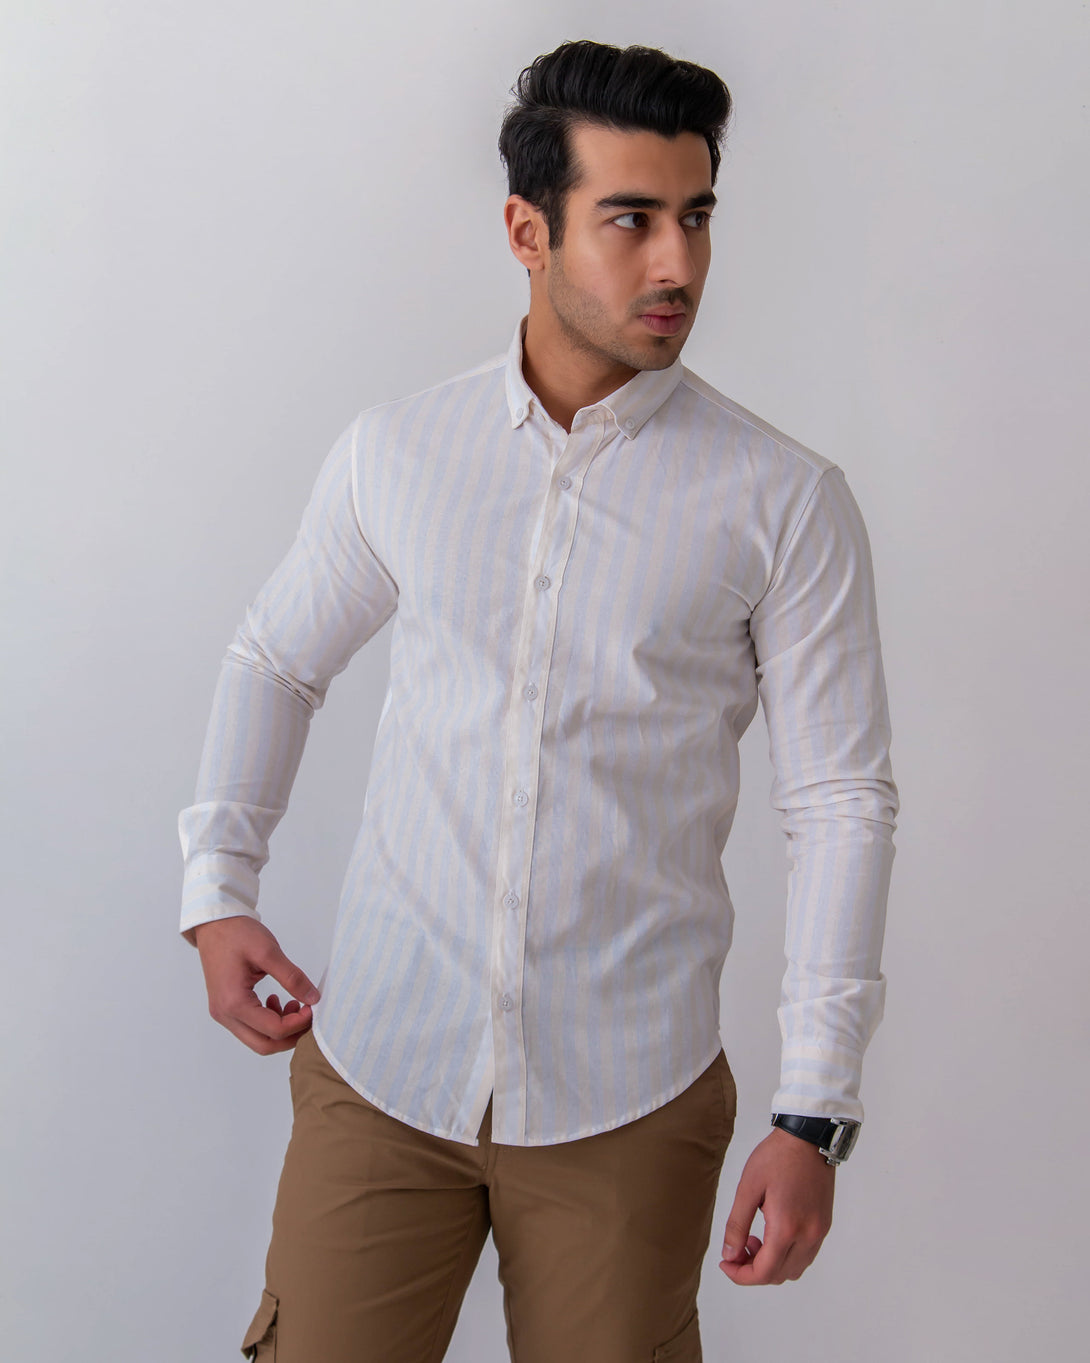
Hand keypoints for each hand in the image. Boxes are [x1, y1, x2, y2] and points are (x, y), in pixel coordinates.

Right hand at [194, 916, 320, 1054]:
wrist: (214, 925)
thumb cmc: (237, 934)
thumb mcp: (268, 952)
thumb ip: (292, 978)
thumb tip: (313, 998)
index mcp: (234, 1002)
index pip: (273, 1030)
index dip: (298, 1023)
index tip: (313, 1006)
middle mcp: (225, 1014)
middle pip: (264, 1045)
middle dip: (291, 1035)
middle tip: (309, 1013)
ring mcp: (223, 1013)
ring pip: (257, 1039)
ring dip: (280, 1029)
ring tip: (294, 1004)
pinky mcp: (226, 1008)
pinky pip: (251, 1027)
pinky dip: (269, 1022)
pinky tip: (278, 1001)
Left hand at [718, 1127, 834, 1284]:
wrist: (808, 1138)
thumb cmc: (776, 1157)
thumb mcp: (748, 1188)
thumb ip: (737, 1225)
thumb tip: (729, 1255)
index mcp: (787, 1227)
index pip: (764, 1272)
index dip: (741, 1276)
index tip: (726, 1264)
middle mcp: (808, 1236)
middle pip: (779, 1275)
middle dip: (754, 1269)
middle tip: (738, 1248)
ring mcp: (819, 1232)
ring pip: (794, 1269)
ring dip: (772, 1264)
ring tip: (755, 1239)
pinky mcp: (824, 1225)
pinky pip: (805, 1255)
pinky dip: (787, 1255)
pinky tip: (773, 1233)